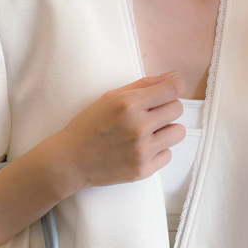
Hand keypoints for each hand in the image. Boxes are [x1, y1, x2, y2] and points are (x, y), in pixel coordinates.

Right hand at [53, 73, 185, 189]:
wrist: (70, 161)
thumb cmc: (88, 126)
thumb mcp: (109, 98)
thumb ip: (143, 85)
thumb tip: (174, 77)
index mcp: (129, 104)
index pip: (174, 88)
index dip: (171, 89)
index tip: (165, 94)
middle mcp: (138, 127)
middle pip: (177, 109)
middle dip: (166, 110)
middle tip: (149, 116)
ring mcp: (142, 151)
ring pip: (178, 133)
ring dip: (166, 131)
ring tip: (147, 134)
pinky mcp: (142, 170)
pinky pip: (168, 155)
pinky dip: (157, 152)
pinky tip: (140, 150)